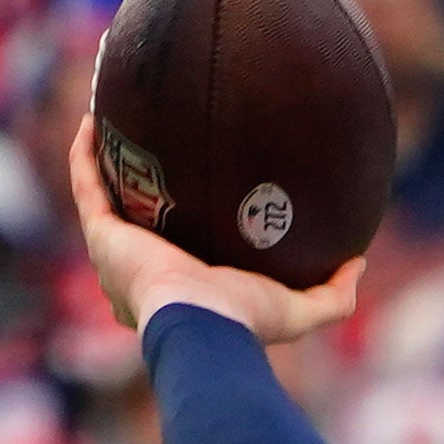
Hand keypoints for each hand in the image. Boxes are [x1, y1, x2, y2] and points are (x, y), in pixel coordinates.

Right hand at [70, 117, 363, 345]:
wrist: (201, 326)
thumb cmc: (244, 322)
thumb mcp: (298, 310)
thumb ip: (331, 294)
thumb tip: (358, 263)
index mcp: (178, 292)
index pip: (173, 259)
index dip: (176, 231)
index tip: (191, 196)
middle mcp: (139, 275)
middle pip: (132, 226)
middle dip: (133, 191)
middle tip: (148, 152)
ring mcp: (115, 254)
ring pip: (101, 198)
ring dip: (101, 159)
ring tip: (109, 120)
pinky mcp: (101, 235)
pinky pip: (86, 184)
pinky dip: (85, 152)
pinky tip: (94, 117)